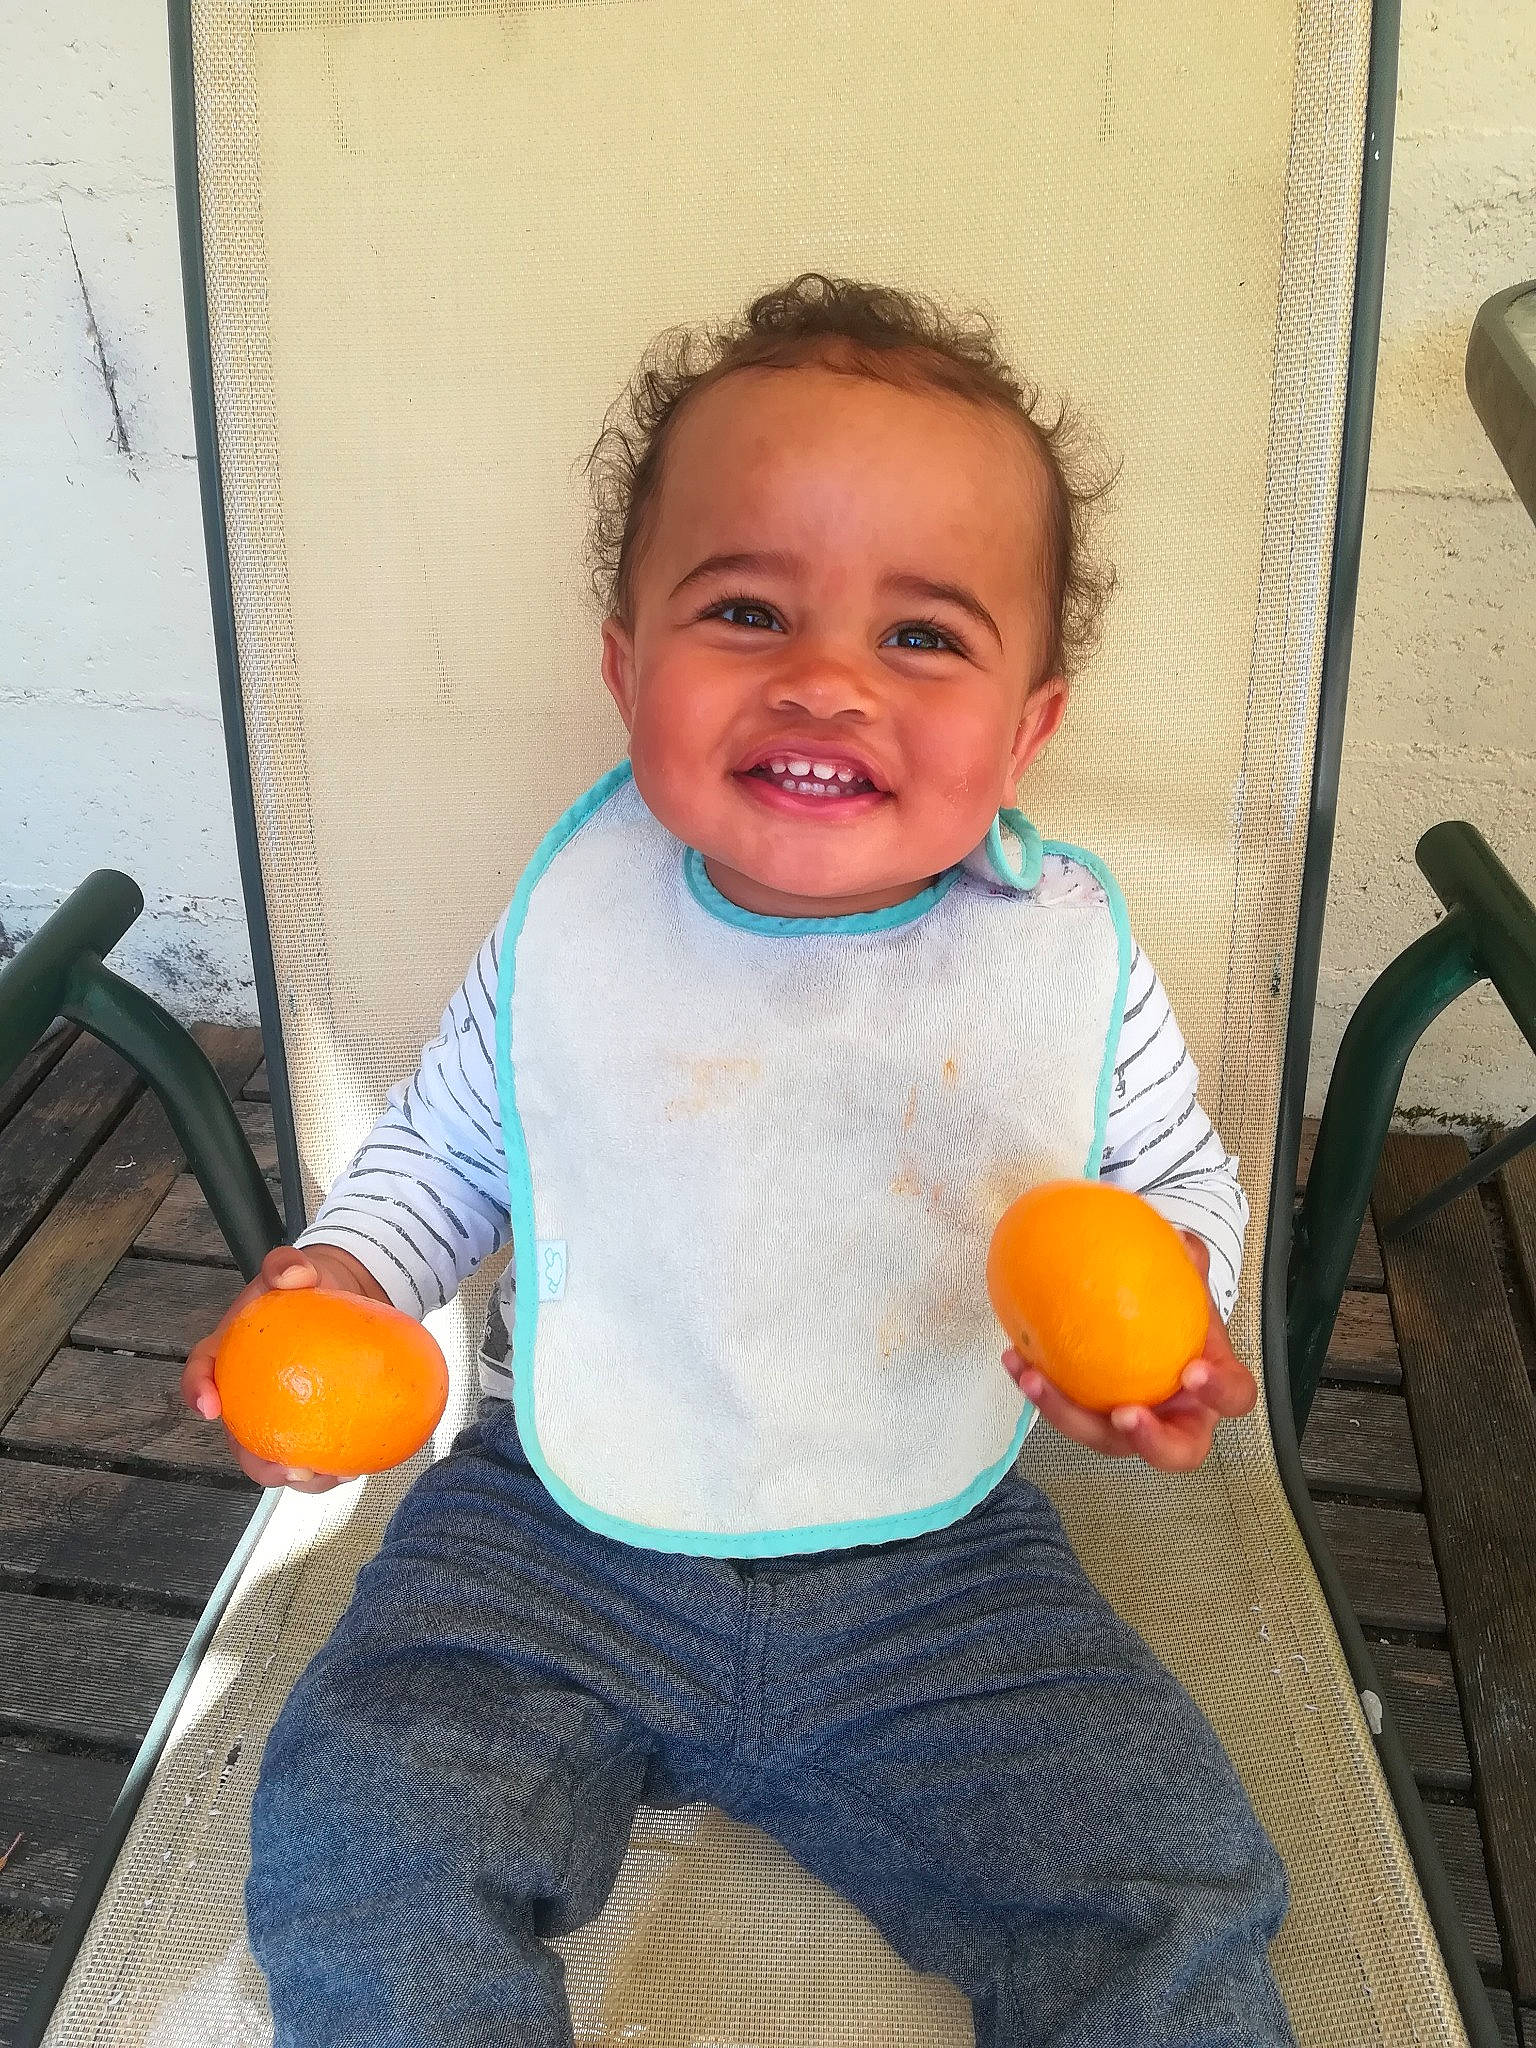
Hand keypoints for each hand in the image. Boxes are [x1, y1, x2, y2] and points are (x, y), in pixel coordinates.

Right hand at [180, 1242, 386, 1491]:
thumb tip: (294, 1274)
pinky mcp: (312, 1424)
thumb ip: (287, 1265)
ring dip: (298, 1477)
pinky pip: (316, 1452)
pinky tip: (354, 1467)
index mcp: (227, 1356)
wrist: (341, 1297)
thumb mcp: (293, 1270)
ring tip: (326, 1477)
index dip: (196, 1391)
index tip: (209, 1407)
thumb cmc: (305, 1288)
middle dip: (255, 1461)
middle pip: (238, 1437)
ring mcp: (278, 1415)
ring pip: (277, 1456)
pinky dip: (331, 1466)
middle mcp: (247, 1393)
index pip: (199, 1372)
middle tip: (285, 1469)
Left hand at [1002, 1232, 1256, 1471]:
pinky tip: (1014, 1357)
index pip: (1233, 1396)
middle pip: (1175, 1451)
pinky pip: (1064, 1410)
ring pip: (1102, 1437)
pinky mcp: (1089, 1419)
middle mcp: (1175, 1417)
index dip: (1218, 1391)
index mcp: (1211, 1387)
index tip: (1193, 1371)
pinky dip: (1039, 1387)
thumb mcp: (1185, 1281)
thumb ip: (1186, 1261)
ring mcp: (1130, 1426)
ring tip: (1037, 1380)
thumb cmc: (1175, 1309)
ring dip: (1067, 1413)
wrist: (1145, 1319)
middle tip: (1124, 1413)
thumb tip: (1181, 1243)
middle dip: (1151, 1440)